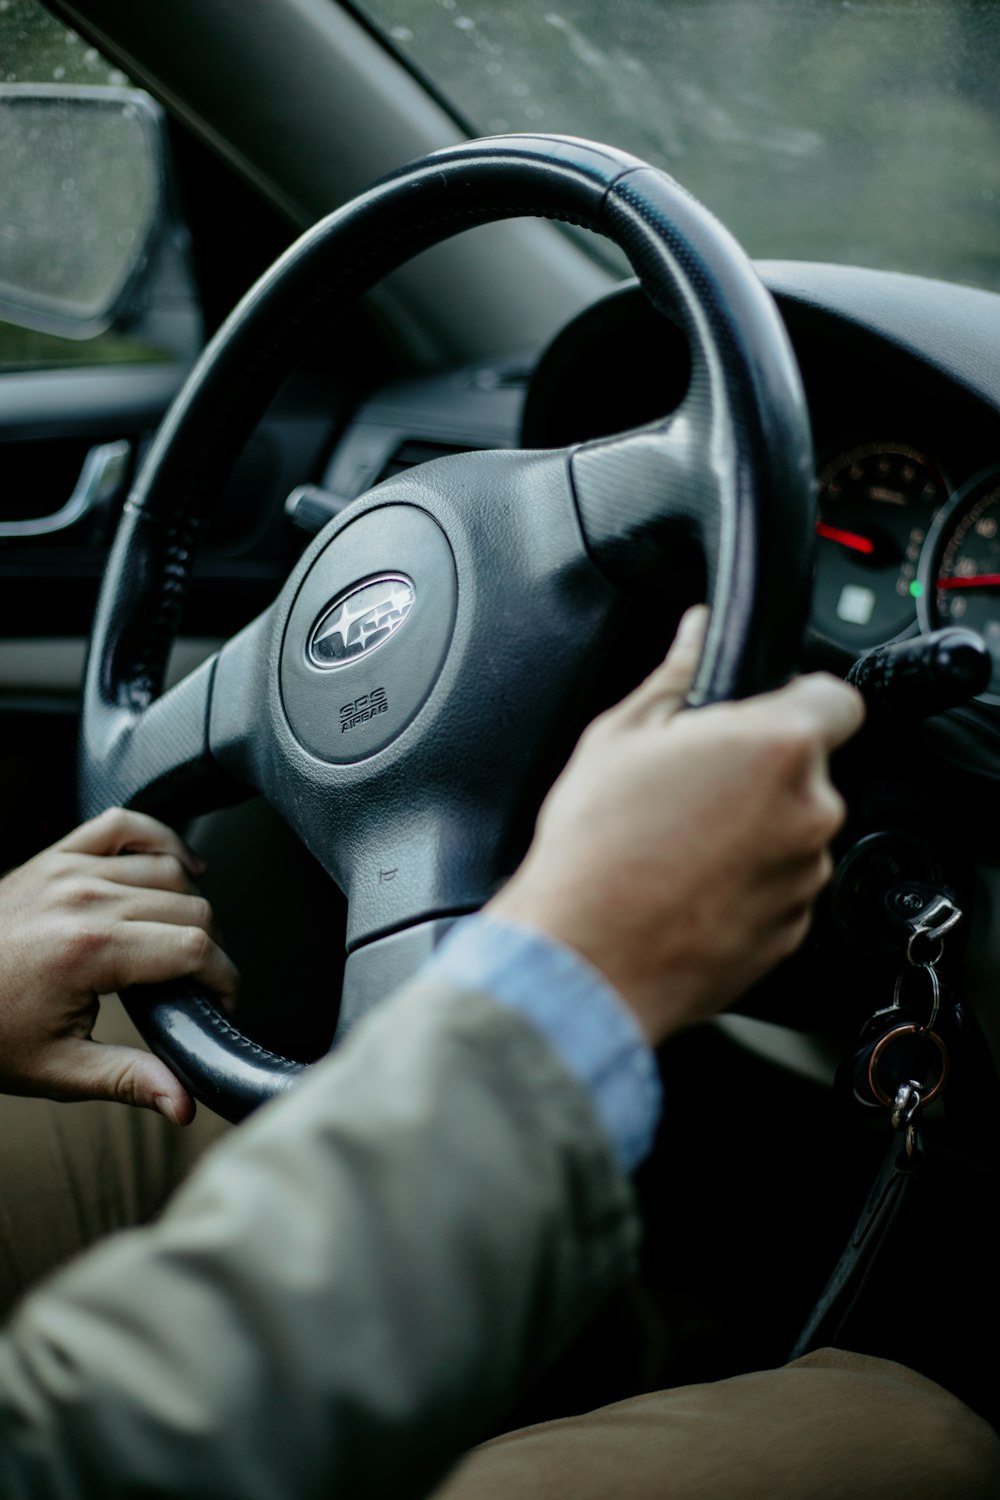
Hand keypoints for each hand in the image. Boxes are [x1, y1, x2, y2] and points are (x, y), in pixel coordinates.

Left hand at [0, 808, 238, 1121]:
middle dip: (210, 949)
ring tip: (182, 942)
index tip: (223, 1003)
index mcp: (90, 951)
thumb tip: (183, 1104)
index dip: (224, 979)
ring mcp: (70, 871)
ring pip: (169, 870)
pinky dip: (159, 839)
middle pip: (191, 908)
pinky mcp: (56, 856)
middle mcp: (85, 900)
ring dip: (190, 903)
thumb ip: (130, 1080)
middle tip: (199, 985)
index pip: (194, 949)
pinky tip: (175, 867)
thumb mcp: (58, 1069)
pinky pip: (124, 826)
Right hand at [490, 607, 863, 1042]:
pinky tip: (685, 883)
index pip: (837, 697)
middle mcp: (810, 812)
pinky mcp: (791, 931)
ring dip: (753, 828)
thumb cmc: (597, 849)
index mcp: (778, 747)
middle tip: (690, 781)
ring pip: (793, 830)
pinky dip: (745, 883)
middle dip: (758, 769)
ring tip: (678, 841)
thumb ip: (676, 674)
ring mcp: (804, 878)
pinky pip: (779, 887)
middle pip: (807, 769)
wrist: (586, 958)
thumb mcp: (620, 735)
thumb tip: (697, 632)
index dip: (797, 697)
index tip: (762, 710)